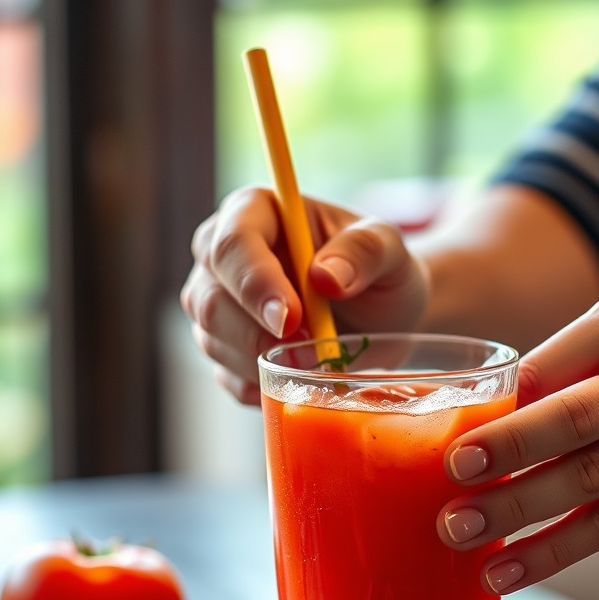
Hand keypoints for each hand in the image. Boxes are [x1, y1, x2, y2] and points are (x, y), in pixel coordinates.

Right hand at [180, 186, 428, 404]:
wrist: (383, 317)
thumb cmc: (381, 273)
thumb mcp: (390, 251)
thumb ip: (365, 250)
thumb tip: (325, 275)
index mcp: (256, 213)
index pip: (232, 243)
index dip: (254, 283)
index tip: (291, 319)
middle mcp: (224, 257)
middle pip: (208, 299)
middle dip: (258, 334)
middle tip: (313, 351)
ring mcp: (218, 304)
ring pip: (212, 341)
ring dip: (266, 362)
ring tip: (317, 360)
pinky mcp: (225, 348)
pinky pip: (227, 376)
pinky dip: (266, 386)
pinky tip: (300, 376)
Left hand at [436, 296, 598, 593]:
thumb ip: (580, 369)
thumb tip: (495, 418)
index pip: (539, 368)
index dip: (487, 409)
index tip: (434, 439)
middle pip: (561, 419)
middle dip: (497, 455)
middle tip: (444, 482)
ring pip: (585, 478)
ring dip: (516, 513)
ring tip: (460, 537)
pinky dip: (557, 551)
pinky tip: (513, 572)